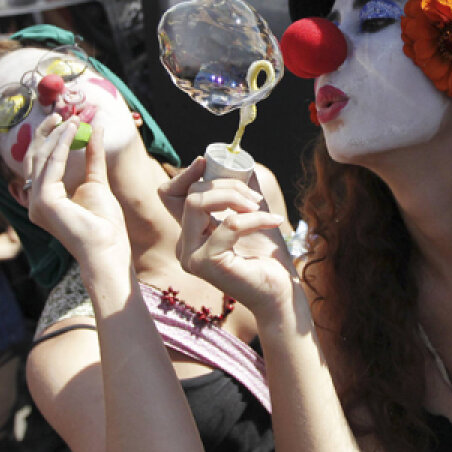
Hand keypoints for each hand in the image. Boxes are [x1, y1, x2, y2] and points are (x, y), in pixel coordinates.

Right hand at [24, 114, 128, 267]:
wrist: (108, 247)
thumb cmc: (104, 224)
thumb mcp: (97, 181)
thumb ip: (93, 157)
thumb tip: (95, 128)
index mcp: (45, 198)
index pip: (40, 162)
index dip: (49, 139)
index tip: (63, 119)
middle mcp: (34, 201)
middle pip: (35, 158)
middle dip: (47, 133)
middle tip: (62, 114)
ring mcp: (36, 203)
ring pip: (41, 159)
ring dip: (57, 136)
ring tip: (73, 120)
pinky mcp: (44, 202)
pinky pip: (51, 167)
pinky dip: (61, 147)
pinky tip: (72, 132)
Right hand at [176, 175, 297, 320]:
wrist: (281, 290)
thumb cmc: (267, 256)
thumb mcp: (254, 214)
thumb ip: (245, 190)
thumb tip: (244, 163)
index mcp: (191, 231)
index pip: (170, 195)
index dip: (184, 175)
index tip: (205, 161)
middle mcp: (185, 244)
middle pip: (190, 194)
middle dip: (224, 184)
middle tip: (253, 197)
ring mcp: (191, 255)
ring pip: (197, 203)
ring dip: (233, 196)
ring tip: (259, 207)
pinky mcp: (205, 263)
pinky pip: (228, 225)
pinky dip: (253, 218)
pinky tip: (274, 221)